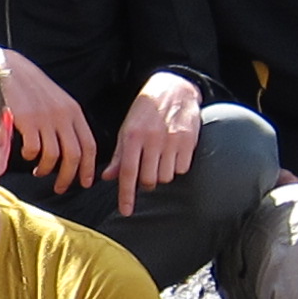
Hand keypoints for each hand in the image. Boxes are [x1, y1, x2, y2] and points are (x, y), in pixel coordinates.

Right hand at [0, 52, 97, 191]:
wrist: (9, 68)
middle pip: (74, 156)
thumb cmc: (31, 86)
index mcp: (74, 111)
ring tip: (40, 172)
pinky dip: (31, 158)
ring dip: (46, 170)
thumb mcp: (57, 100)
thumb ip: (65, 121)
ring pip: (54, 156)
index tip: (84, 182)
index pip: (89, 145)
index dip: (88, 168)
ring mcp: (46, 118)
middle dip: (69, 177)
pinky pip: (33, 150)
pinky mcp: (27, 121)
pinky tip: (27, 156)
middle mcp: (63, 116)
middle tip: (61, 188)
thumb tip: (69, 150)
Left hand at [106, 74, 203, 218]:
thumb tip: (108, 177)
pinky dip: (177, 167)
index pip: (128, 172)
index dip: (126, 195)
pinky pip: (182, 168)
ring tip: (160, 159)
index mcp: (133, 136)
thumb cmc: (146, 111)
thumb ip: (120, 155)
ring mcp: (172, 140)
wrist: (174, 87)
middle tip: (147, 170)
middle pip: (149, 180)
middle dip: (147, 182)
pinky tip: (174, 153)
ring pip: (166, 177)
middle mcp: (152, 139)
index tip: (126, 211)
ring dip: (162, 174)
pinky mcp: (189, 140)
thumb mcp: (127, 129)